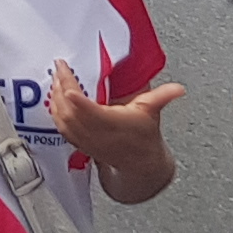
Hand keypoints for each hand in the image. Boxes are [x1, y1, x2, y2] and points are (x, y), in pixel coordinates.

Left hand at [44, 60, 182, 181]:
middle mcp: (97, 133)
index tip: (66, 81)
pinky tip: (54, 97)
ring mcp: (86, 139)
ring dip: (55, 98)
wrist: (139, 164)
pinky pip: (61, 127)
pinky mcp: (79, 142)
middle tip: (59, 68)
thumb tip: (178, 89)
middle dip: (61, 88)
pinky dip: (54, 111)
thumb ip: (163, 97)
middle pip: (71, 112)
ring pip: (63, 120)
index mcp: (114, 124)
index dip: (76, 98)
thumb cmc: (143, 137)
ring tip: (55, 78)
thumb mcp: (152, 113)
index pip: (91, 111)